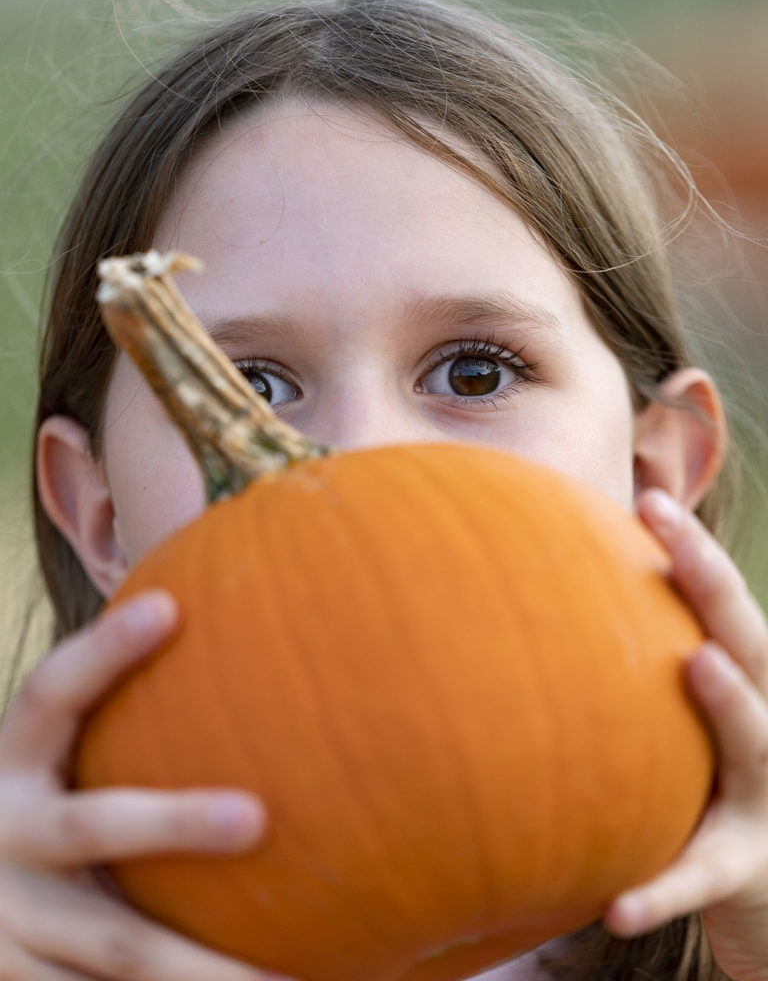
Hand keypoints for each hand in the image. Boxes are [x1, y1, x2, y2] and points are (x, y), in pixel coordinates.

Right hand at [0, 590, 292, 980]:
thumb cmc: (30, 799)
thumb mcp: (43, 751)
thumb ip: (103, 700)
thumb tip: (198, 611)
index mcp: (10, 760)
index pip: (51, 692)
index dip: (103, 651)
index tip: (169, 609)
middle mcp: (2, 836)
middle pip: (92, 827)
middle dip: (173, 822)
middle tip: (257, 815)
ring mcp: (4, 928)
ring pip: (117, 947)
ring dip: (202, 968)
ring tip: (290, 977)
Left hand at [604, 489, 767, 980]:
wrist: (767, 884)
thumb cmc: (711, 776)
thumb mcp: (693, 712)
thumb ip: (643, 659)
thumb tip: (555, 595)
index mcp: (746, 682)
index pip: (721, 604)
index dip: (692, 548)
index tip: (646, 498)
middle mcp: (767, 726)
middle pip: (749, 645)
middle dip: (713, 584)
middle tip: (670, 532)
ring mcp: (763, 798)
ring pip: (755, 742)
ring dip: (733, 702)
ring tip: (699, 663)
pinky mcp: (742, 871)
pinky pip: (700, 878)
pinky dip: (663, 890)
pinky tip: (616, 909)